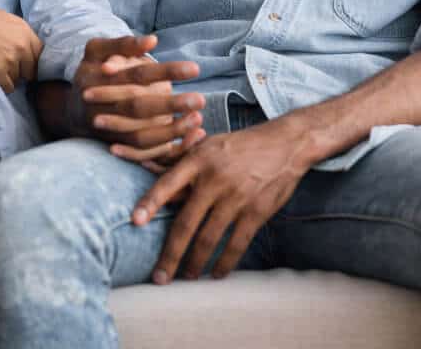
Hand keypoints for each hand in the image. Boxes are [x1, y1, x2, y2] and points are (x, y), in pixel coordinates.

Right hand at [0, 0, 43, 92]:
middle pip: (32, 71)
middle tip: (8, 67)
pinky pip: (8, 87)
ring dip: (9, 77)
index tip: (26, 65)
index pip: (42, 56)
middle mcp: (23, 47)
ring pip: (19, 80)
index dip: (33, 62)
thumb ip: (21, 36)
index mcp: (27, 32)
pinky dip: (2, 85)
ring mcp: (11, 60)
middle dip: (22, 71)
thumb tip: (28, 53)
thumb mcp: (8, 21)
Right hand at [37, 36, 205, 163]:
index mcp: (97, 78)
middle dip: (170, 105)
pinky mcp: (115, 145)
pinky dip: (166, 148)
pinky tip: (189, 137)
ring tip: (197, 120)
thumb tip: (153, 40)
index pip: (136, 74)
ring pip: (139, 136)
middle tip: (200, 99)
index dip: (165, 71)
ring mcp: (107, 129)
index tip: (195, 69)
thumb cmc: (93, 71)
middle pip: (138, 107)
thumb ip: (123, 44)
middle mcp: (100, 106)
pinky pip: (141, 153)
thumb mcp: (97, 50)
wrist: (74, 107)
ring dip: (170, 131)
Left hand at [132, 115, 312, 282]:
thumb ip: (182, 166)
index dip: (150, 202)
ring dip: (195, 263)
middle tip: (159, 277)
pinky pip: (237, 243)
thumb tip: (152, 179)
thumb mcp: (207, 146)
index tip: (135, 221)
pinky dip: (225, 262)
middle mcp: (214, 181)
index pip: (168, 184)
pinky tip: (216, 274)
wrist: (285, 144)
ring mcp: (236, 198)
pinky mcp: (256, 212)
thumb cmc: (238, 146)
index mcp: (198, 161)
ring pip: (209, 238)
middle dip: (171, 254)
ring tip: (185, 277)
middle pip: (186, 223)